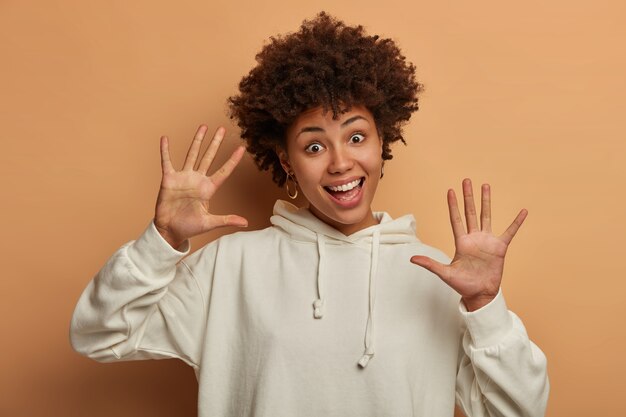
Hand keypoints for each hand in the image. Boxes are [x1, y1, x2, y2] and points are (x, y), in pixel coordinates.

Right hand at [154, 125, 247, 248]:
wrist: (170, 230)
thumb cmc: (190, 227)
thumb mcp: (210, 223)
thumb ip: (227, 220)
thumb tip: (246, 223)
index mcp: (208, 189)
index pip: (223, 171)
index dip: (232, 160)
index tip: (241, 148)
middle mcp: (197, 180)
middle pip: (208, 157)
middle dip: (215, 143)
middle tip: (222, 129)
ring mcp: (183, 178)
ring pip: (192, 155)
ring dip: (197, 141)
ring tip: (203, 127)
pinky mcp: (169, 180)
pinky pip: (167, 162)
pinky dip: (165, 151)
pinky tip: (165, 139)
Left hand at [410, 178, 526, 310]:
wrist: (480, 294)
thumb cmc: (462, 285)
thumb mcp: (445, 273)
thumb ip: (430, 264)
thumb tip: (412, 259)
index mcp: (461, 242)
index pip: (456, 219)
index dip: (453, 205)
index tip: (450, 191)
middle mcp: (474, 238)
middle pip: (470, 212)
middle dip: (468, 196)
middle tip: (467, 180)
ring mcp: (487, 241)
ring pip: (486, 216)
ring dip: (486, 201)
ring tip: (486, 185)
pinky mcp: (500, 248)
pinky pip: (510, 232)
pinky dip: (517, 222)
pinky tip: (523, 211)